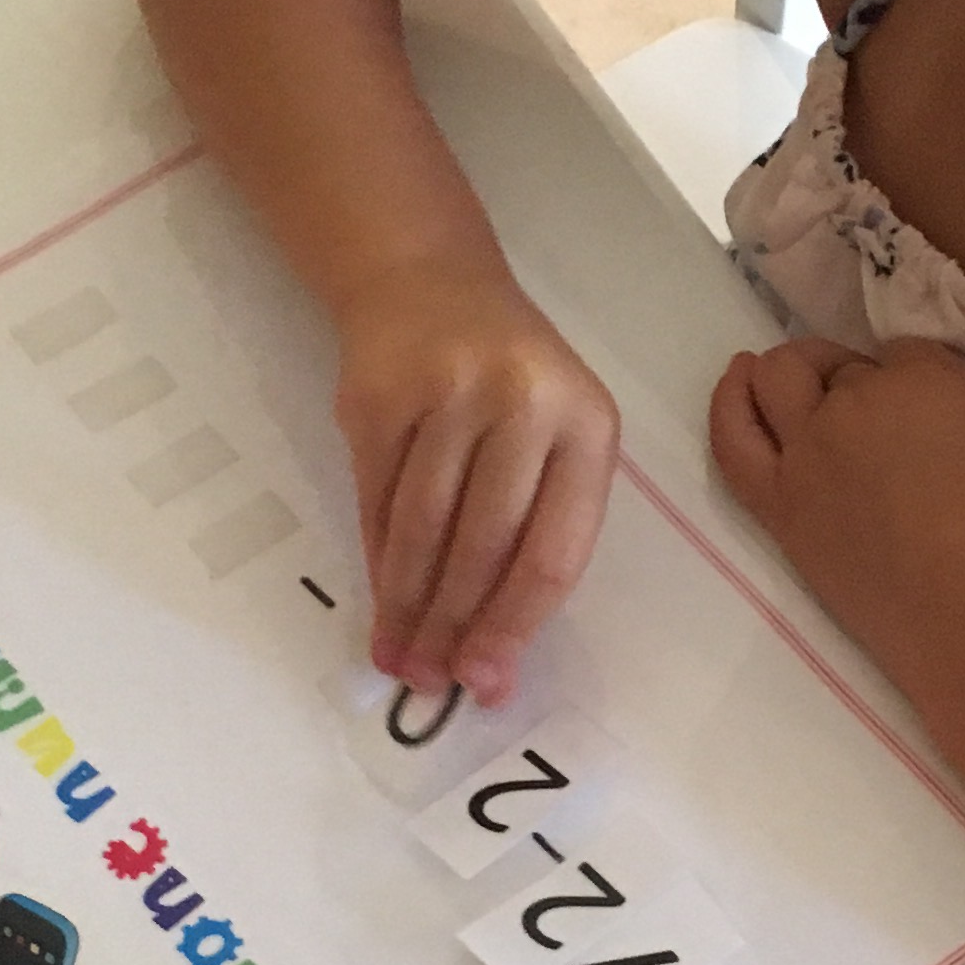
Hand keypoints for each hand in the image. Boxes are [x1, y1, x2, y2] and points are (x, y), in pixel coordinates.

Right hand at [335, 259, 618, 708]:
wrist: (428, 281)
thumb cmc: (509, 380)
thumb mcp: (555, 435)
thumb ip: (538, 531)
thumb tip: (493, 655)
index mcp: (587, 424)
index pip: (554, 550)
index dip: (516, 626)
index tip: (486, 682)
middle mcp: (524, 403)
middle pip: (484, 546)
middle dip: (454, 627)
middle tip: (430, 683)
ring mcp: (448, 393)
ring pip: (423, 528)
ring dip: (407, 606)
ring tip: (398, 658)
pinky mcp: (381, 394)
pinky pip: (376, 500)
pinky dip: (378, 560)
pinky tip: (380, 601)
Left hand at [707, 334, 964, 671]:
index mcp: (917, 375)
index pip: (905, 354)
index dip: (919, 378)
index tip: (935, 414)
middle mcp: (851, 403)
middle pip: (837, 367)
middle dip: (852, 372)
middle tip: (879, 412)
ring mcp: (808, 453)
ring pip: (775, 384)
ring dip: (784, 371)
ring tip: (783, 376)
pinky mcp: (780, 504)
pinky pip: (735, 442)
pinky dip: (728, 405)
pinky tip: (736, 385)